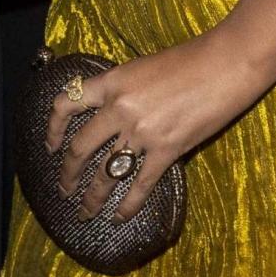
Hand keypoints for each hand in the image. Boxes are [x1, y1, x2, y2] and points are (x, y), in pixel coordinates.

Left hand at [47, 29, 253, 221]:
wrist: (224, 65)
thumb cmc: (188, 60)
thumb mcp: (143, 68)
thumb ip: (124, 91)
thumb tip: (112, 114)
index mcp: (113, 82)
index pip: (68, 103)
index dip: (53, 127)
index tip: (51, 145)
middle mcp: (120, 108)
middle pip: (81, 148)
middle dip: (68, 173)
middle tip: (64, 189)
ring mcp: (141, 132)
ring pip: (105, 173)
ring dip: (92, 197)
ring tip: (85, 211)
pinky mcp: (166, 151)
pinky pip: (139, 186)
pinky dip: (126, 206)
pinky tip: (119, 217)